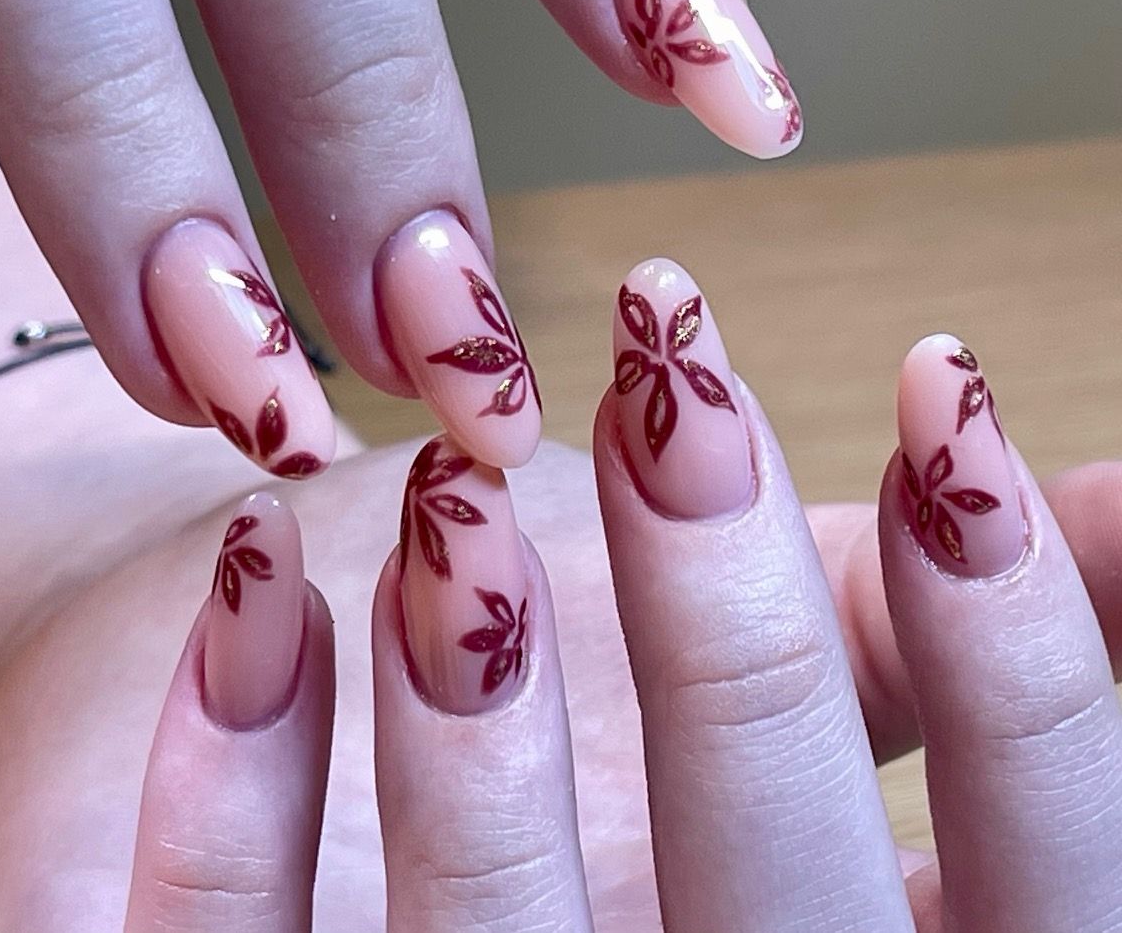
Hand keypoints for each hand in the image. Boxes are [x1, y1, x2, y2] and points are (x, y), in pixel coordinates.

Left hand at [0, 263, 1121, 928]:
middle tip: (671, 394)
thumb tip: (1117, 487)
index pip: (1027, 894)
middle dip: (733, 638)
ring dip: (479, 718)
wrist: (381, 823)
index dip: (1018, 653)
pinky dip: (234, 780)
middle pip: (770, 917)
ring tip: (457, 497)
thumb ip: (949, 646)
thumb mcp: (817, 707)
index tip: (944, 389)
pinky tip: (253, 576)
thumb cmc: (630, 752)